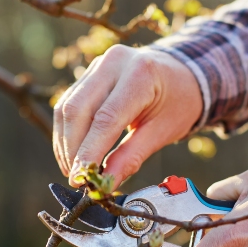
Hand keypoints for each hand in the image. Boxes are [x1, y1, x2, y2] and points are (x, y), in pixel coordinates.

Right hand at [53, 45, 201, 186]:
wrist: (182, 74)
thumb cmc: (178, 103)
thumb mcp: (162, 132)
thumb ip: (132, 157)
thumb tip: (105, 184)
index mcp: (141, 74)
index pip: (106, 118)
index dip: (89, 151)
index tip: (81, 178)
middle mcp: (114, 62)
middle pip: (78, 109)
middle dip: (72, 149)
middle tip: (76, 178)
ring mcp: (99, 65)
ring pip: (67, 107)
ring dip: (65, 143)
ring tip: (73, 170)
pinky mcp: (89, 73)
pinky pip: (68, 103)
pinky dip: (67, 132)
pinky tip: (72, 153)